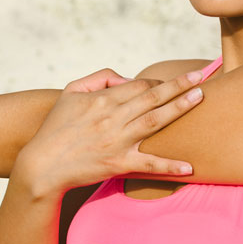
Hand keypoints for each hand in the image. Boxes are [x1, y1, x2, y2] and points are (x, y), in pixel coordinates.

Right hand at [13, 67, 203, 196]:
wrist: (42, 165)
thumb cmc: (55, 127)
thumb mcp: (70, 92)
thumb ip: (99, 78)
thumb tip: (126, 78)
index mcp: (102, 99)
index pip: (139, 84)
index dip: (158, 82)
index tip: (172, 83)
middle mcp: (112, 117)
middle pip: (152, 97)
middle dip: (178, 85)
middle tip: (200, 77)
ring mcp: (117, 141)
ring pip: (155, 121)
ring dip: (179, 109)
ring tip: (200, 98)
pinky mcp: (118, 164)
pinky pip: (148, 164)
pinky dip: (169, 165)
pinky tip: (189, 166)